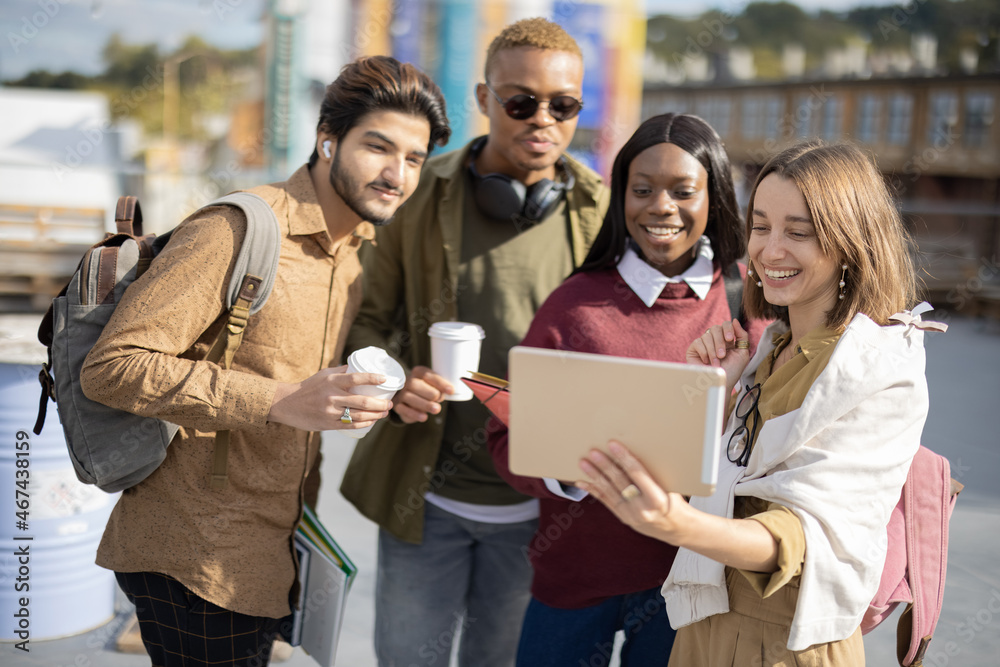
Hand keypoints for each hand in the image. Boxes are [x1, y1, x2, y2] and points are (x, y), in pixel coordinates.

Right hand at [268, 365, 391, 431]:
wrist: (287, 404)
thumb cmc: (309, 387)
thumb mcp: (324, 374)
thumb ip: (342, 371)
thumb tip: (361, 366)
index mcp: (331, 382)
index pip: (356, 378)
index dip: (372, 378)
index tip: (384, 379)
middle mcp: (331, 397)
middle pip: (362, 401)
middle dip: (380, 404)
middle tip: (390, 403)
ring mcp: (330, 412)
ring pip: (359, 415)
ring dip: (375, 415)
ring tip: (385, 413)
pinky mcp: (328, 424)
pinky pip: (350, 425)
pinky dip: (364, 424)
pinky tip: (372, 421)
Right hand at [391, 365, 453, 423]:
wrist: (410, 400)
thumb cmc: (426, 390)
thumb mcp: (434, 386)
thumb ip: (441, 387)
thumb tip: (450, 391)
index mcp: (418, 372)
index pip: (427, 374)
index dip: (439, 382)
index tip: (451, 390)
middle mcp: (407, 381)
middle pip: (415, 384)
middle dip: (430, 393)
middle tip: (440, 399)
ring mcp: (401, 393)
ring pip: (409, 397)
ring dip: (424, 404)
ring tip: (436, 409)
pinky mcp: (398, 405)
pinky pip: (403, 409)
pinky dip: (414, 414)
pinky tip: (424, 417)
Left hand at [576, 441, 690, 544]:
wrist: (677, 529)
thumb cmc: (675, 501)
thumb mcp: (670, 487)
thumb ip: (652, 474)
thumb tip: (631, 453)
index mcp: (657, 498)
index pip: (637, 473)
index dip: (624, 458)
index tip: (613, 444)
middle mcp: (643, 508)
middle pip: (620, 482)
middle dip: (605, 466)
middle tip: (593, 452)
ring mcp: (631, 515)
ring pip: (609, 492)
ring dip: (595, 476)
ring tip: (584, 463)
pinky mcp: (623, 518)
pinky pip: (606, 502)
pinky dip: (593, 490)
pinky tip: (582, 482)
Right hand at [686, 318, 750, 394]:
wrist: (720, 384)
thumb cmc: (732, 371)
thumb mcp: (742, 353)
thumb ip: (742, 336)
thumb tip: (734, 320)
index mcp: (726, 339)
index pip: (726, 324)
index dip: (728, 329)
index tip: (730, 340)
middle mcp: (714, 339)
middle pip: (716, 328)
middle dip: (720, 342)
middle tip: (722, 355)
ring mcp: (703, 344)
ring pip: (707, 335)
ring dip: (713, 351)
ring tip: (716, 363)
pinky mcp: (693, 349)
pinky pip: (698, 342)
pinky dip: (704, 352)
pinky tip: (706, 362)